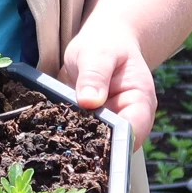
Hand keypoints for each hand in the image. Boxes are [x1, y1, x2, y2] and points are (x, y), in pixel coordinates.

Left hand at [61, 16, 156, 144]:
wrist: (103, 42)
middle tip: (64, 148)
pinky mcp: (92, 126)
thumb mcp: (98, 53)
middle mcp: (128, 119)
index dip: (114, 144)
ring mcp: (110, 125)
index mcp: (140, 102)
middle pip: (114, 146)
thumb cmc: (105, 44)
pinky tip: (51, 137)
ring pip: (96, 146)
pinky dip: (69, 137)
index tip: (89, 146)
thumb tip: (89, 101)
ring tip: (55, 146)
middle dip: (92, 150)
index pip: (132, 132)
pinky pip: (82, 138)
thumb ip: (94, 75)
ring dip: (77, 146)